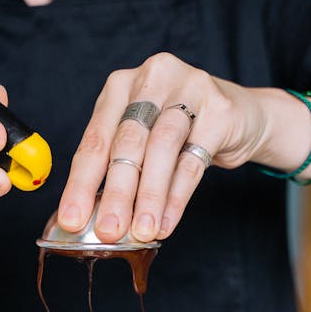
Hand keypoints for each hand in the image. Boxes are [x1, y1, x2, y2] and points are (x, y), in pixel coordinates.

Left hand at [58, 53, 268, 241]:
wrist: (239, 116)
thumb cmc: (178, 130)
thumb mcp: (141, 137)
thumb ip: (117, 169)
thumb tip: (89, 219)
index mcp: (120, 86)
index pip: (95, 140)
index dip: (81, 183)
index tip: (72, 220)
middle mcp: (152, 79)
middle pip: (128, 142)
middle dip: (116, 193)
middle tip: (108, 231)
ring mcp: (189, 89)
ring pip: (162, 148)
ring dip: (149, 196)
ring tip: (142, 231)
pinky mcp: (221, 111)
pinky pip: (194, 160)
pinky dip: (177, 197)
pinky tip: (167, 222)